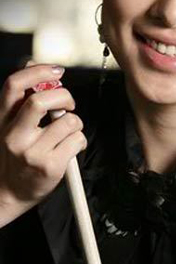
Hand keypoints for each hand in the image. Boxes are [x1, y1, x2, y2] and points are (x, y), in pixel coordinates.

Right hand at [0, 61, 86, 225]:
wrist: (9, 194)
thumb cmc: (15, 157)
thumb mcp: (10, 127)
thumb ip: (23, 102)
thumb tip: (37, 70)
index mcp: (3, 120)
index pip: (14, 86)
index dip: (38, 72)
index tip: (56, 70)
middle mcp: (14, 135)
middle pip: (40, 101)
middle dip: (64, 96)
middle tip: (68, 104)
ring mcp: (32, 152)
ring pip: (68, 121)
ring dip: (76, 122)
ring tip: (69, 132)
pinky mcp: (50, 166)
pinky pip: (77, 140)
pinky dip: (80, 140)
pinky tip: (71, 147)